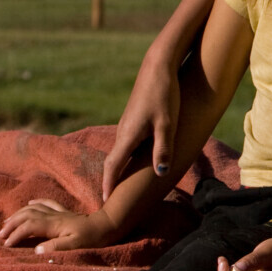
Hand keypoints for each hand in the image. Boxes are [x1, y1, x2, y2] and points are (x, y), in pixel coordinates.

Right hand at [0, 200, 116, 253]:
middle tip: (1, 235)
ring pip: (33, 208)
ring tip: (7, 223)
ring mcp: (58, 212)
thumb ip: (56, 247)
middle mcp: (54, 216)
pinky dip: (35, 203)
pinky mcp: (63, 212)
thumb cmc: (91, 239)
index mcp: (54, 225)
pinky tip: (28, 204)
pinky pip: (46, 203)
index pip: (29, 226)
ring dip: (19, 214)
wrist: (106, 226)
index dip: (16, 234)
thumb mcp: (75, 246)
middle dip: (12, 223)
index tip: (7, 244)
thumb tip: (37, 250)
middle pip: (27, 215)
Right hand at [103, 56, 182, 198]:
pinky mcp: (134, 119)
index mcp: (128, 136)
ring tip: (122, 188)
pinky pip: (126, 144)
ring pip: (120, 153)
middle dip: (111, 182)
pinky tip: (135, 162)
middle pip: (113, 163)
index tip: (104, 203)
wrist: (158, 67)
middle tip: (111, 202)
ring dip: (119, 170)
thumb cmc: (164, 94)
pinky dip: (127, 158)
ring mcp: (127, 125)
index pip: (113, 167)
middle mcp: (123, 132)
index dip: (109, 185)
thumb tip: (160, 172)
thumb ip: (163, 148)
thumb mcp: (167, 123)